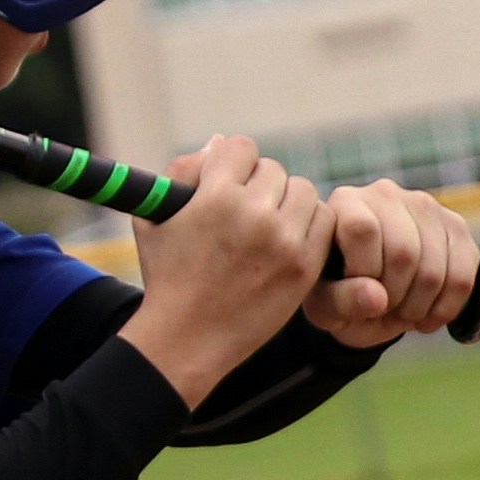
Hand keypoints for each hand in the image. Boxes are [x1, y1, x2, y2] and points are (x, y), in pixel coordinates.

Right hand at [130, 134, 330, 407]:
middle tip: (247, 211)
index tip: (226, 184)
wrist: (188, 337)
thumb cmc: (167, 276)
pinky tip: (291, 239)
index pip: (241, 148)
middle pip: (274, 170)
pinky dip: (310, 225)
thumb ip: (183, 172)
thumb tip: (219, 142)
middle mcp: (253, 214)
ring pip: (303, 191)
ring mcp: (284, 241)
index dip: (232, 164)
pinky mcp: (305, 266)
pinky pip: (325, 222)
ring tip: (270, 224)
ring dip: (288, 202)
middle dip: (259, 186)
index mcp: (215, 197)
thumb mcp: (154, 219)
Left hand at [305, 179, 479, 347]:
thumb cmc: (339, 293)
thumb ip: (342, 300)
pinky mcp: (456, 226)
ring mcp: (426, 207)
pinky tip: (428, 317)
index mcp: (345, 203)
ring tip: (402, 315)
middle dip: (395, 297)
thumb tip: (378, 298)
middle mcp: (386, 194)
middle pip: (403, 251)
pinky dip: (447, 307)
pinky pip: (463, 275)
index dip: (364, 271)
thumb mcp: (326, 304)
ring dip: (419, 306)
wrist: (371, 292)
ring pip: (434, 267)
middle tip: (384, 313)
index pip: (362, 229)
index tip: (359, 295)